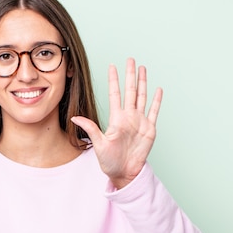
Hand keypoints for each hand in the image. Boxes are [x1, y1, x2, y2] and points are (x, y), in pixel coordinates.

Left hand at [71, 58, 161, 188]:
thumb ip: (90, 128)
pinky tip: (157, 89)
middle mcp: (128, 117)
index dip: (114, 80)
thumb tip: (74, 117)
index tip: (112, 66)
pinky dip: (156, 101)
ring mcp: (140, 122)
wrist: (124, 172)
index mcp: (116, 118)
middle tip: (130, 60)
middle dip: (130, 75)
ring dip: (143, 83)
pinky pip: (154, 112)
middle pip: (130, 91)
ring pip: (142, 97)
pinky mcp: (149, 129)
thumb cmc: (109, 161)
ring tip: (143, 69)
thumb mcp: (98, 144)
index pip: (115, 94)